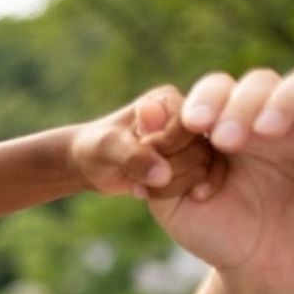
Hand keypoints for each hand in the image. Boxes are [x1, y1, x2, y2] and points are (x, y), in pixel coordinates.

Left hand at [70, 86, 220, 201]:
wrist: (89, 165)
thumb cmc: (94, 148)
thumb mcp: (107, 149)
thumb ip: (134, 157)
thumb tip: (164, 174)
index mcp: (167, 101)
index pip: (189, 125)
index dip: (168, 148)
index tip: (141, 157)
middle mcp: (186, 118)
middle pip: (201, 149)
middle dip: (170, 170)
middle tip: (138, 177)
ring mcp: (191, 142)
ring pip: (204, 168)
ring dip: (172, 184)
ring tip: (140, 186)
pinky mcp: (192, 163)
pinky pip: (200, 180)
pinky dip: (178, 192)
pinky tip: (148, 193)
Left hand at [166, 65, 293, 293]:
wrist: (260, 277)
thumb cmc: (218, 235)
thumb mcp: (173, 202)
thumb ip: (158, 157)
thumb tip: (148, 108)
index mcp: (228, 123)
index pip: (219, 87)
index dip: (206, 97)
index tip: (192, 123)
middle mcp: (272, 120)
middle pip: (262, 80)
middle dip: (239, 103)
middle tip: (225, 139)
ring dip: (286, 98)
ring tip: (265, 130)